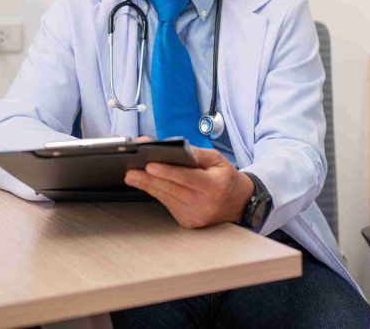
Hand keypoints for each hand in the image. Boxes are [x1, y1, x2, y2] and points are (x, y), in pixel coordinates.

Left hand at [124, 144, 254, 228]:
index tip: (150, 165)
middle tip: (131, 171)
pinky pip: (168, 205)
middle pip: (172, 190)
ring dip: (148, 186)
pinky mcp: (187, 222)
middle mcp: (205, 204)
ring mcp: (195, 216)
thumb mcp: (217, 160)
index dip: (168, 172)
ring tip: (133, 176)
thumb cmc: (225, 177)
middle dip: (149, 179)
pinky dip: (157, 193)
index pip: (187, 178)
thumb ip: (196, 153)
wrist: (238, 203)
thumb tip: (174, 148)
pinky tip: (147, 184)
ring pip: (166, 198)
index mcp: (215, 186)